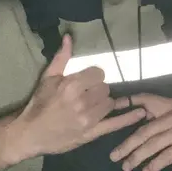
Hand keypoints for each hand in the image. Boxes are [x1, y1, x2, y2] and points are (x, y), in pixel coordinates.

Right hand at [8, 35, 146, 162]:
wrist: (30, 134)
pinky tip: (141, 112)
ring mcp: (88, 119)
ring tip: (93, 104)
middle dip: (98, 89)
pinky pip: (114, 124)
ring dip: (104, 102)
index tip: (86, 80)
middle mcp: (82, 101)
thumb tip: (69, 37)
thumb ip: (62, 57)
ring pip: (110, 103)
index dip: (93, 76)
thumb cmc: (39, 103)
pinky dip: (128, 118)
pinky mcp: (91, 133)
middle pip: (105, 88)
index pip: (98, 73)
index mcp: (72, 85)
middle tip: (87, 94)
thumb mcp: (48, 77)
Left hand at [109, 94, 171, 170]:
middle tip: (114, 156)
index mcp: (169, 104)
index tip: (110, 109)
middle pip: (144, 130)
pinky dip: (155, 164)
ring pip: (154, 144)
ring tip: (127, 167)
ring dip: (138, 157)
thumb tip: (139, 124)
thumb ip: (161, 116)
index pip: (144, 99)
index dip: (127, 103)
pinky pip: (168, 155)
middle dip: (127, 144)